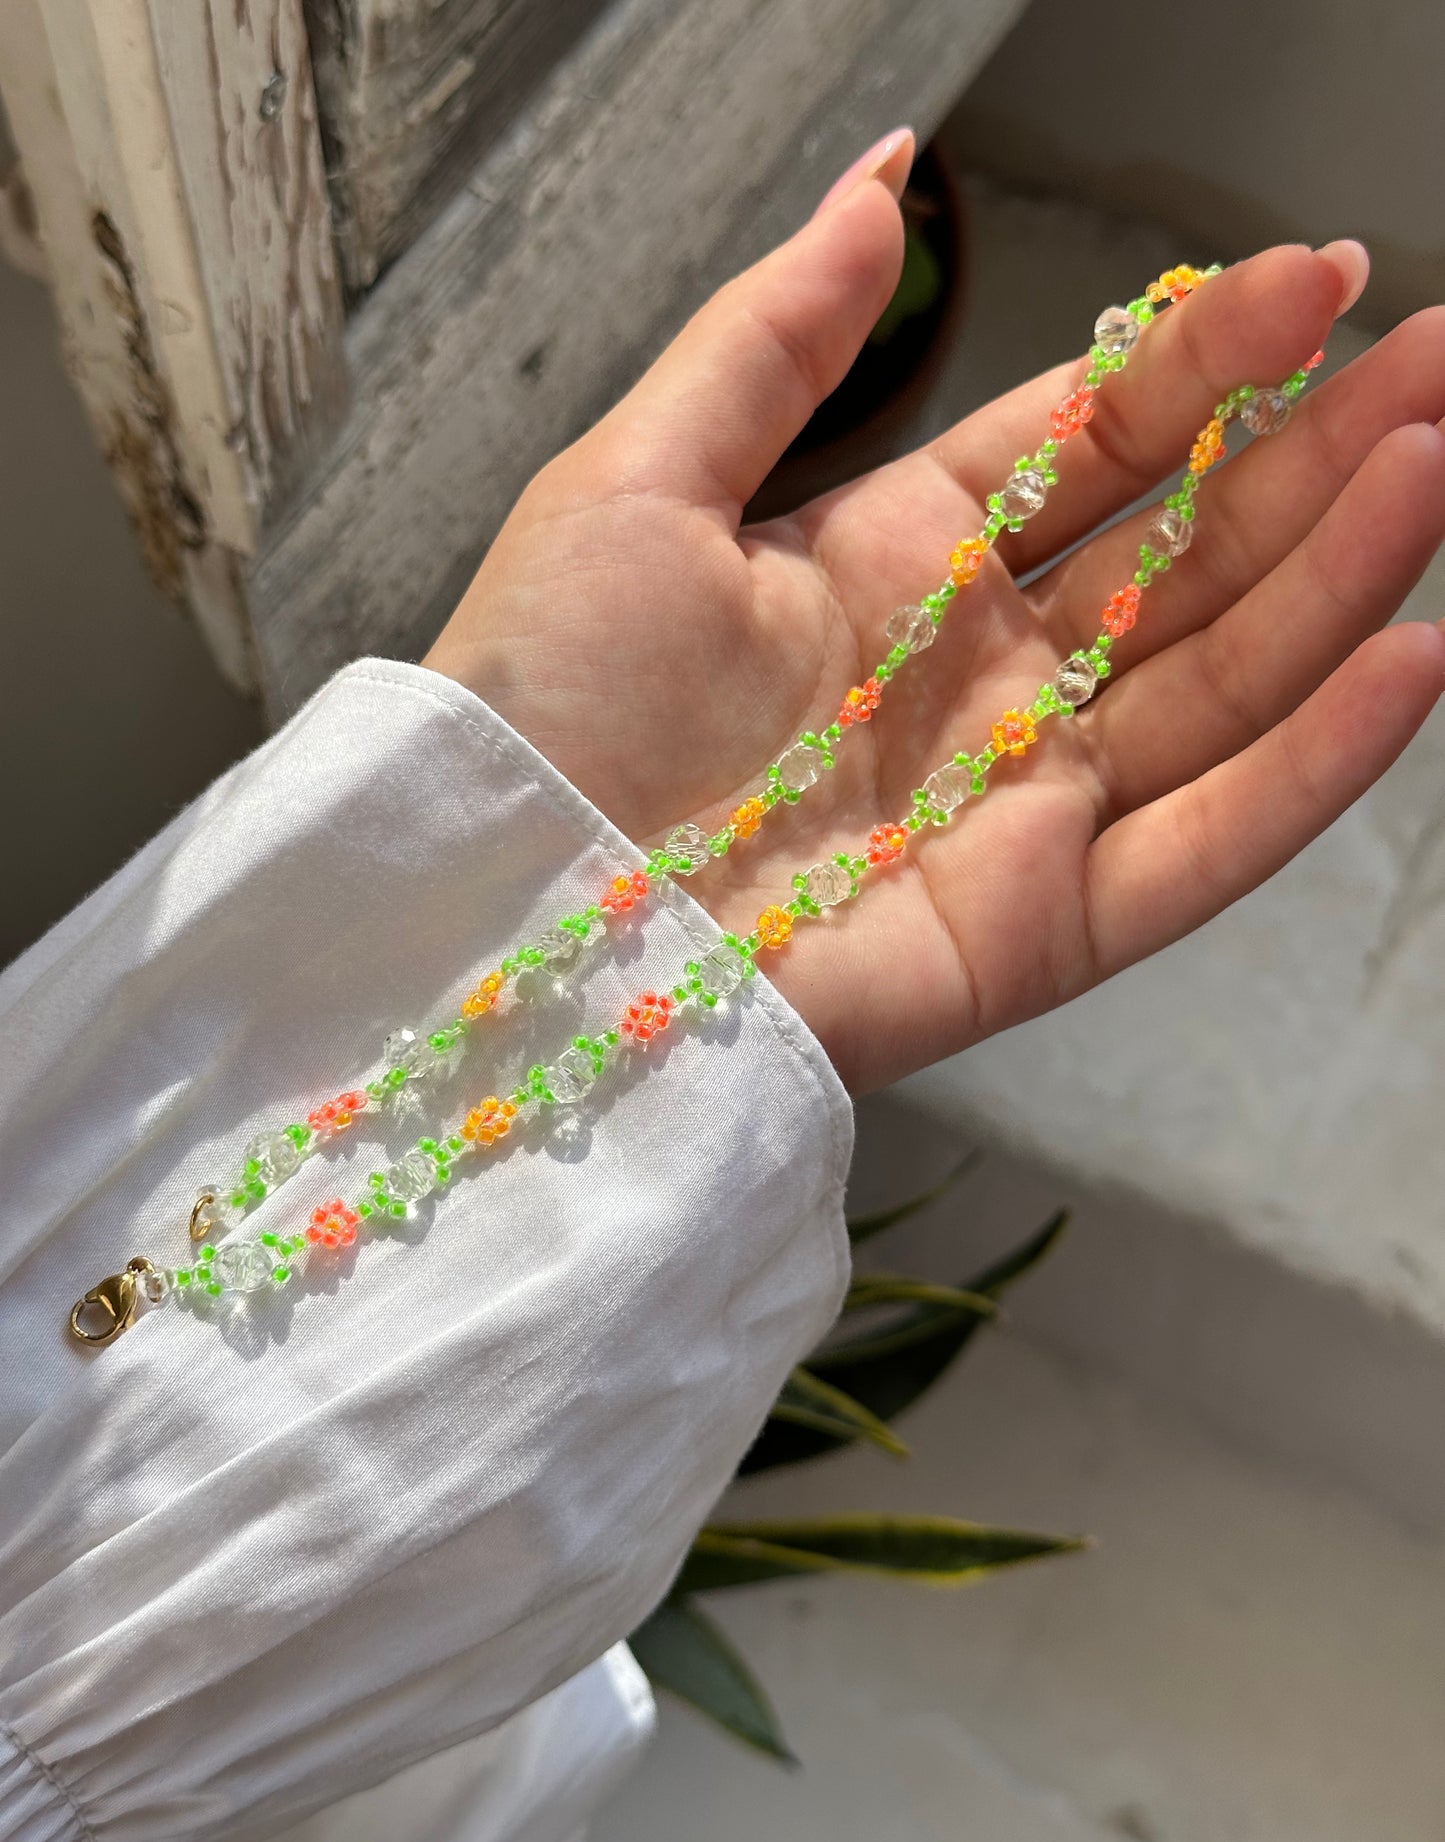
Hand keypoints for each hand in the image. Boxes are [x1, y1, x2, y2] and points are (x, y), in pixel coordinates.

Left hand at [425, 132, 1444, 1093]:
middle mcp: (978, 682)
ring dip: (1338, 579)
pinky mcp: (1035, 932)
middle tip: (1441, 353)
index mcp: (893, 565)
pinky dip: (1306, 769)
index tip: (1310, 276)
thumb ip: (778, 336)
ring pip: (1219, 687)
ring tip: (1439, 463)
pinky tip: (1407, 659)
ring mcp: (1018, 808)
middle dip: (1315, 453)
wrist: (502, 911)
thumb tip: (882, 180)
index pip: (1087, 450)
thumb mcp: (640, 479)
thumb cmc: (542, 696)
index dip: (1198, 363)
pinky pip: (1199, 847)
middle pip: (1183, 557)